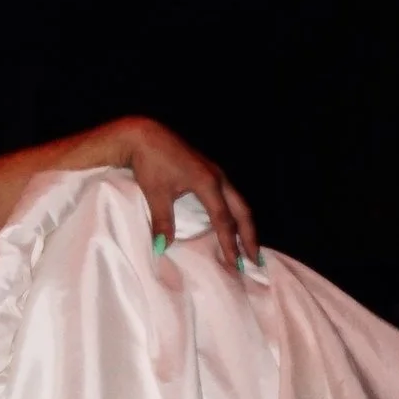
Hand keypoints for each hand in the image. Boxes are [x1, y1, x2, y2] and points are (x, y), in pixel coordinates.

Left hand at [116, 119, 258, 273]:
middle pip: (242, 210)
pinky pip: (230, 195)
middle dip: (249, 235)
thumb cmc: (149, 162)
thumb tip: (162, 248)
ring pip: (238, 202)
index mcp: (208, 183)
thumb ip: (162, 221)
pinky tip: (231, 223)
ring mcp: (216, 171)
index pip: (224, 220)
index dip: (230, 243)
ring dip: (245, 224)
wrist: (143, 134)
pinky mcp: (209, 169)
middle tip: (255, 259)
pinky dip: (235, 212)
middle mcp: (218, 177)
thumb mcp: (155, 193)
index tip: (235, 264)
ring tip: (249, 245)